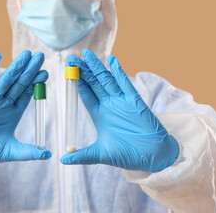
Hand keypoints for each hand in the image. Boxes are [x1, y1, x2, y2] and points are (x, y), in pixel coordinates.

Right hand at [0, 50, 51, 165]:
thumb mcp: (9, 152)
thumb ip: (28, 152)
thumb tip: (49, 155)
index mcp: (13, 114)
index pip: (27, 94)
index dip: (36, 83)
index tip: (46, 73)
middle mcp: (3, 104)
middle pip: (19, 84)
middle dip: (30, 70)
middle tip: (40, 56)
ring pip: (5, 80)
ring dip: (15, 67)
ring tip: (26, 54)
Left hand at [60, 49, 178, 171]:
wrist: (152, 157)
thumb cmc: (128, 155)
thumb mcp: (100, 154)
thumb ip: (82, 156)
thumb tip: (62, 159)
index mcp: (100, 114)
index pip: (86, 94)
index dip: (77, 83)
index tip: (67, 71)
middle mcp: (109, 105)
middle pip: (93, 83)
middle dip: (83, 71)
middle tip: (72, 58)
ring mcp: (122, 101)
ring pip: (107, 80)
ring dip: (97, 67)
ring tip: (86, 55)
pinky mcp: (135, 101)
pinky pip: (126, 84)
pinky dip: (119, 72)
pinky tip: (112, 60)